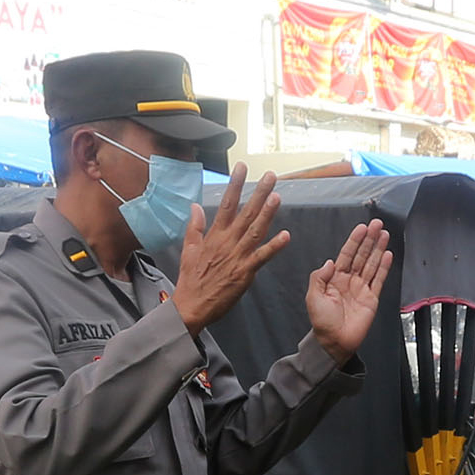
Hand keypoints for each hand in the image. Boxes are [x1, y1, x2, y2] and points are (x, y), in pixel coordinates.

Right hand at [169, 172, 287, 331]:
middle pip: (245, 213)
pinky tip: (286, 236)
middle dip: (259, 193)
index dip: (235, 184)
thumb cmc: (191, 280)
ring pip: (255, 231)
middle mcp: (227, 242)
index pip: (227, 204)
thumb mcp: (188, 249)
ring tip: (277, 196)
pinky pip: (262, 257)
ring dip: (267, 213)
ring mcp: (237, 257)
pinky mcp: (245, 273)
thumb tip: (195, 206)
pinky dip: (274, 247)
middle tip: (270, 176)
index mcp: (214, 236)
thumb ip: (194, 226)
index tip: (241, 168)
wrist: (191, 306)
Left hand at [306, 218, 393, 359]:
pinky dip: (383, 267)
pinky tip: (387, 254)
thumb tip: (330, 262)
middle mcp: (349, 280)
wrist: (334, 342)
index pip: (347, 254)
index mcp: (334, 278)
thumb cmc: (322, 322)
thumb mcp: (313, 297)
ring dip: (378, 249)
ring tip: (384, 234)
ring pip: (371, 264)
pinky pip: (378, 279)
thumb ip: (319, 277)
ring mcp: (361, 288)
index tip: (362, 228)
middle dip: (369, 240)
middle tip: (377, 224)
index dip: (354, 241)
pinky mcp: (371, 298)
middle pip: (361, 255)